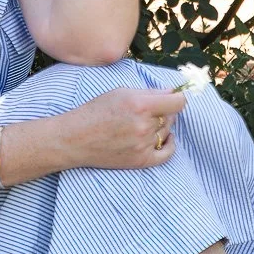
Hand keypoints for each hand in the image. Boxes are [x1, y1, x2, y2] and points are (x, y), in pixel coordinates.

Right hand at [58, 87, 186, 170]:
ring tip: (142, 123)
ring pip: (166, 132)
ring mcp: (143, 145)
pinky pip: (167, 154)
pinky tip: (166, 138)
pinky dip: (170, 145)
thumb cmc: (95, 112)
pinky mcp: (140, 160)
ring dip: (160, 126)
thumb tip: (173, 92)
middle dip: (165, 111)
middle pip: (172, 117)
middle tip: (148, 110)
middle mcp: (144, 126)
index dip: (178, 98)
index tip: (174, 97)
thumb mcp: (120, 93)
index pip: (178, 102)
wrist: (75, 139)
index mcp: (140, 105)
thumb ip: (149, 92)